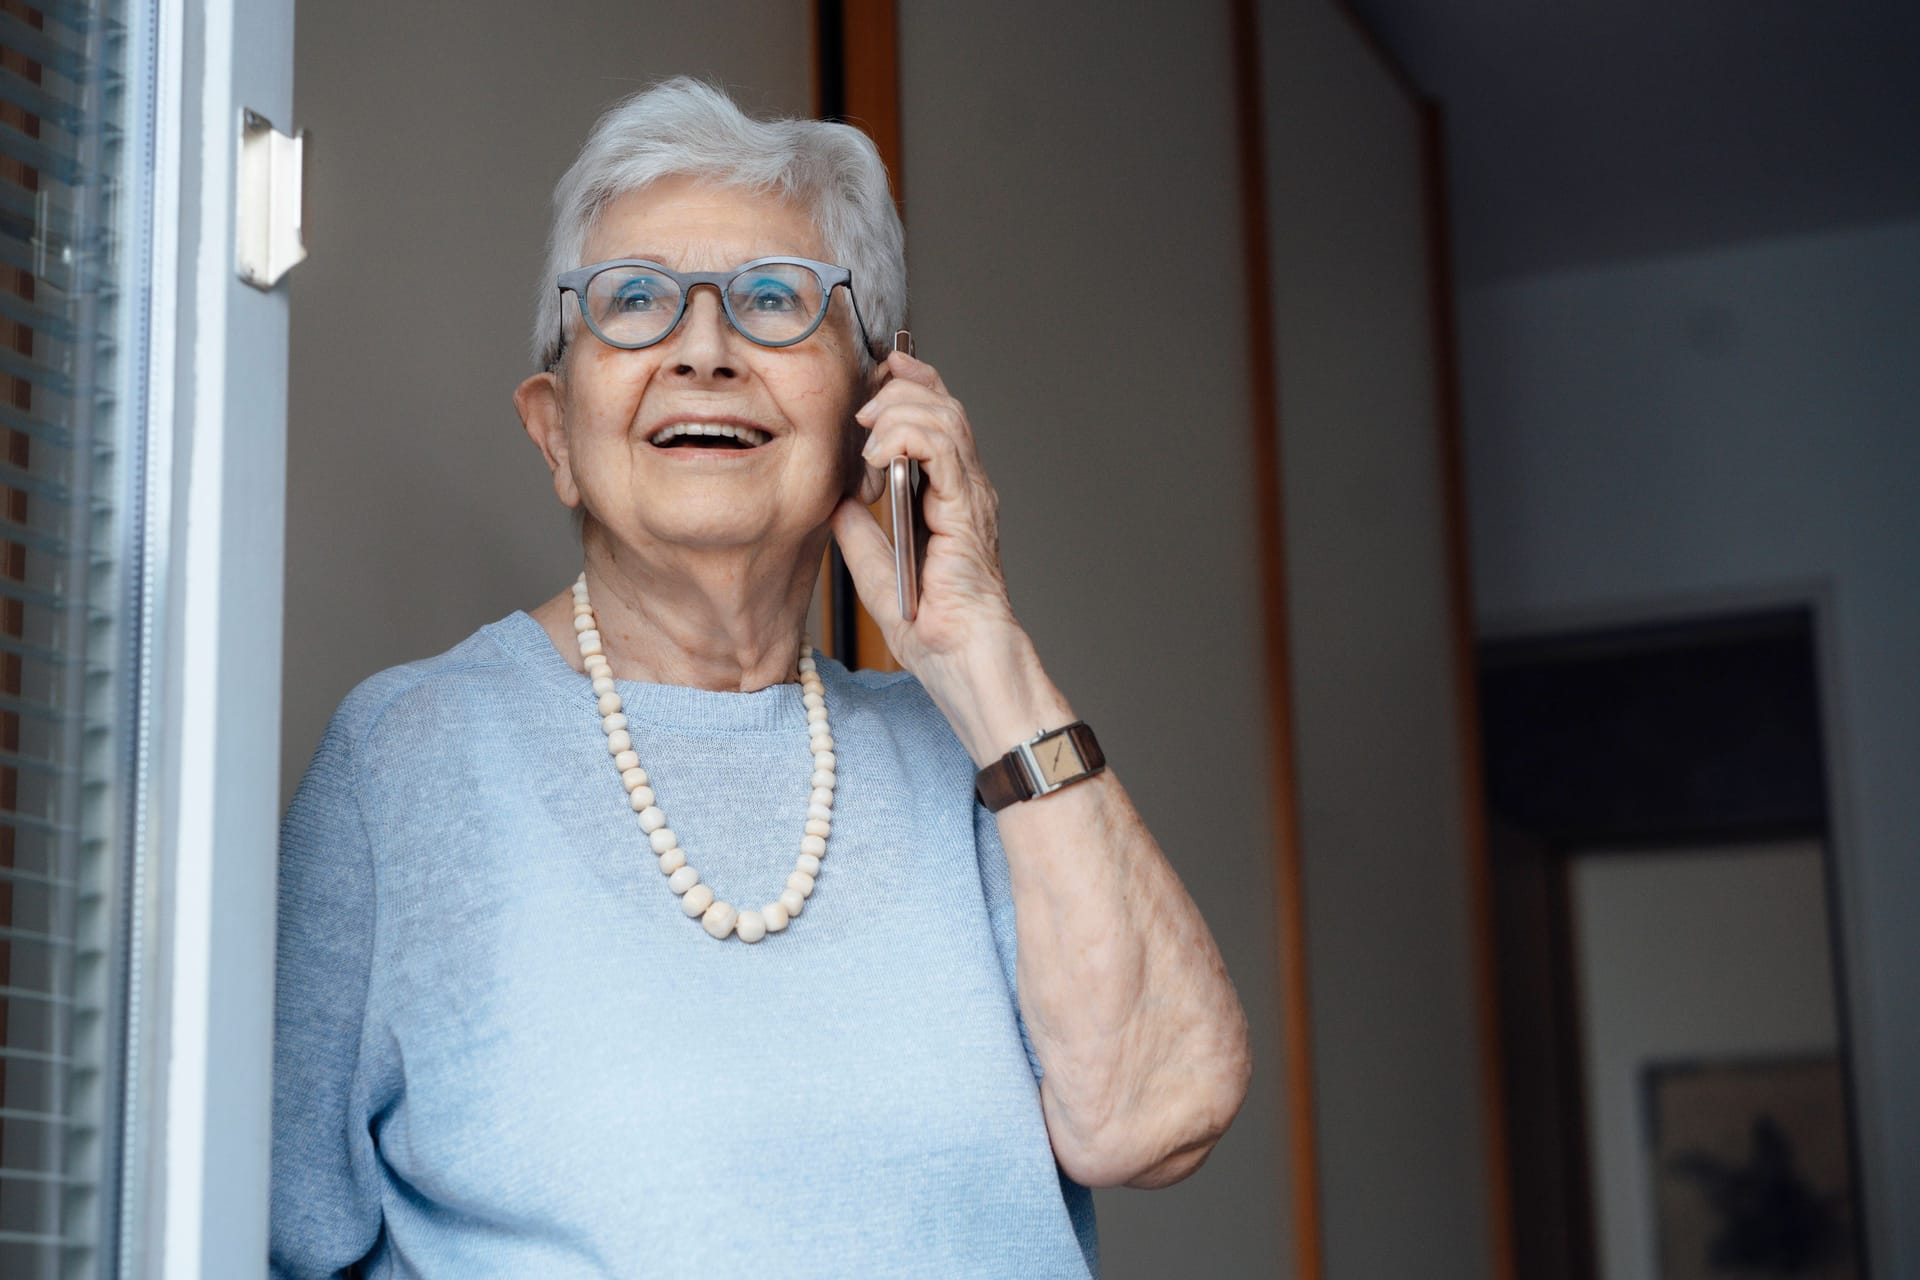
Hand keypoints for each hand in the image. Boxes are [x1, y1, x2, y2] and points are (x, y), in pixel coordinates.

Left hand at [830, 349, 1021, 676]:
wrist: (963, 664)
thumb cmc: (937, 633)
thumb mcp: (878, 576)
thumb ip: (860, 535)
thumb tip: (837, 500)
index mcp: (951, 499)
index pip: (938, 420)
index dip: (908, 386)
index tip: (872, 378)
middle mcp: (967, 490)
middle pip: (944, 405)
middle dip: (900, 385)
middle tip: (861, 403)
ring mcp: (972, 498)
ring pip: (945, 416)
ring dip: (898, 407)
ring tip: (866, 428)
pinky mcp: (966, 511)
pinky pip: (943, 448)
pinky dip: (905, 435)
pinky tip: (876, 452)